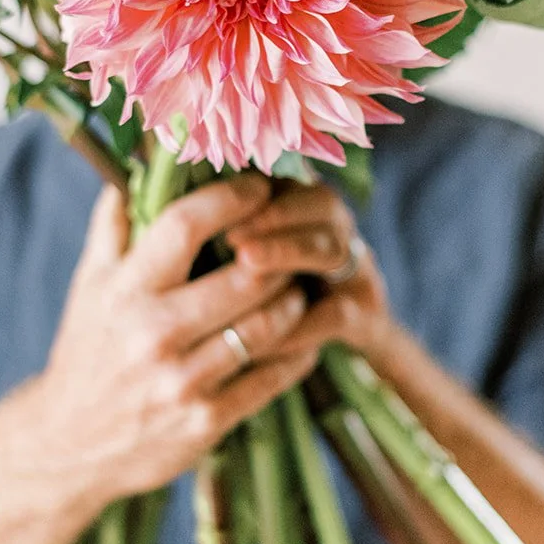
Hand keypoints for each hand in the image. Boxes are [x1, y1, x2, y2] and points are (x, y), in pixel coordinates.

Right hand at [27, 177, 320, 503]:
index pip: (185, 225)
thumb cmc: (87, 350)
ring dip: (295, 299)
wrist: (66, 444)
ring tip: (299, 284)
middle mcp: (154, 333)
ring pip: (268, 325)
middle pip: (246, 276)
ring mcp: (184, 381)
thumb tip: (141, 164)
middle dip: (279, 252)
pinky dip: (298, 349)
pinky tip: (303, 333)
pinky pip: (273, 375)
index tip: (257, 186)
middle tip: (293, 239)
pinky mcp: (207, 421)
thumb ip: (115, 225)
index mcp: (125, 290)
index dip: (231, 198)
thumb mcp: (89, 285)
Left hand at [223, 180, 398, 370]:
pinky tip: (263, 333)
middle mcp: (341, 236)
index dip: (259, 188)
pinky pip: (339, 315)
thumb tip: (174, 210)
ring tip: (245, 262)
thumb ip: (223, 235)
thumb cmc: (273, 306)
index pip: (296, 179)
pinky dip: (301, 323)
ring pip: (333, 250)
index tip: (220, 201)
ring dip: (288, 251)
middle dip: (276, 214)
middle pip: (324, 204)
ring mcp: (359, 276)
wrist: (333, 364)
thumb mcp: (250, 266)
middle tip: (231, 233)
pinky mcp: (369, 320)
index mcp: (311, 214)